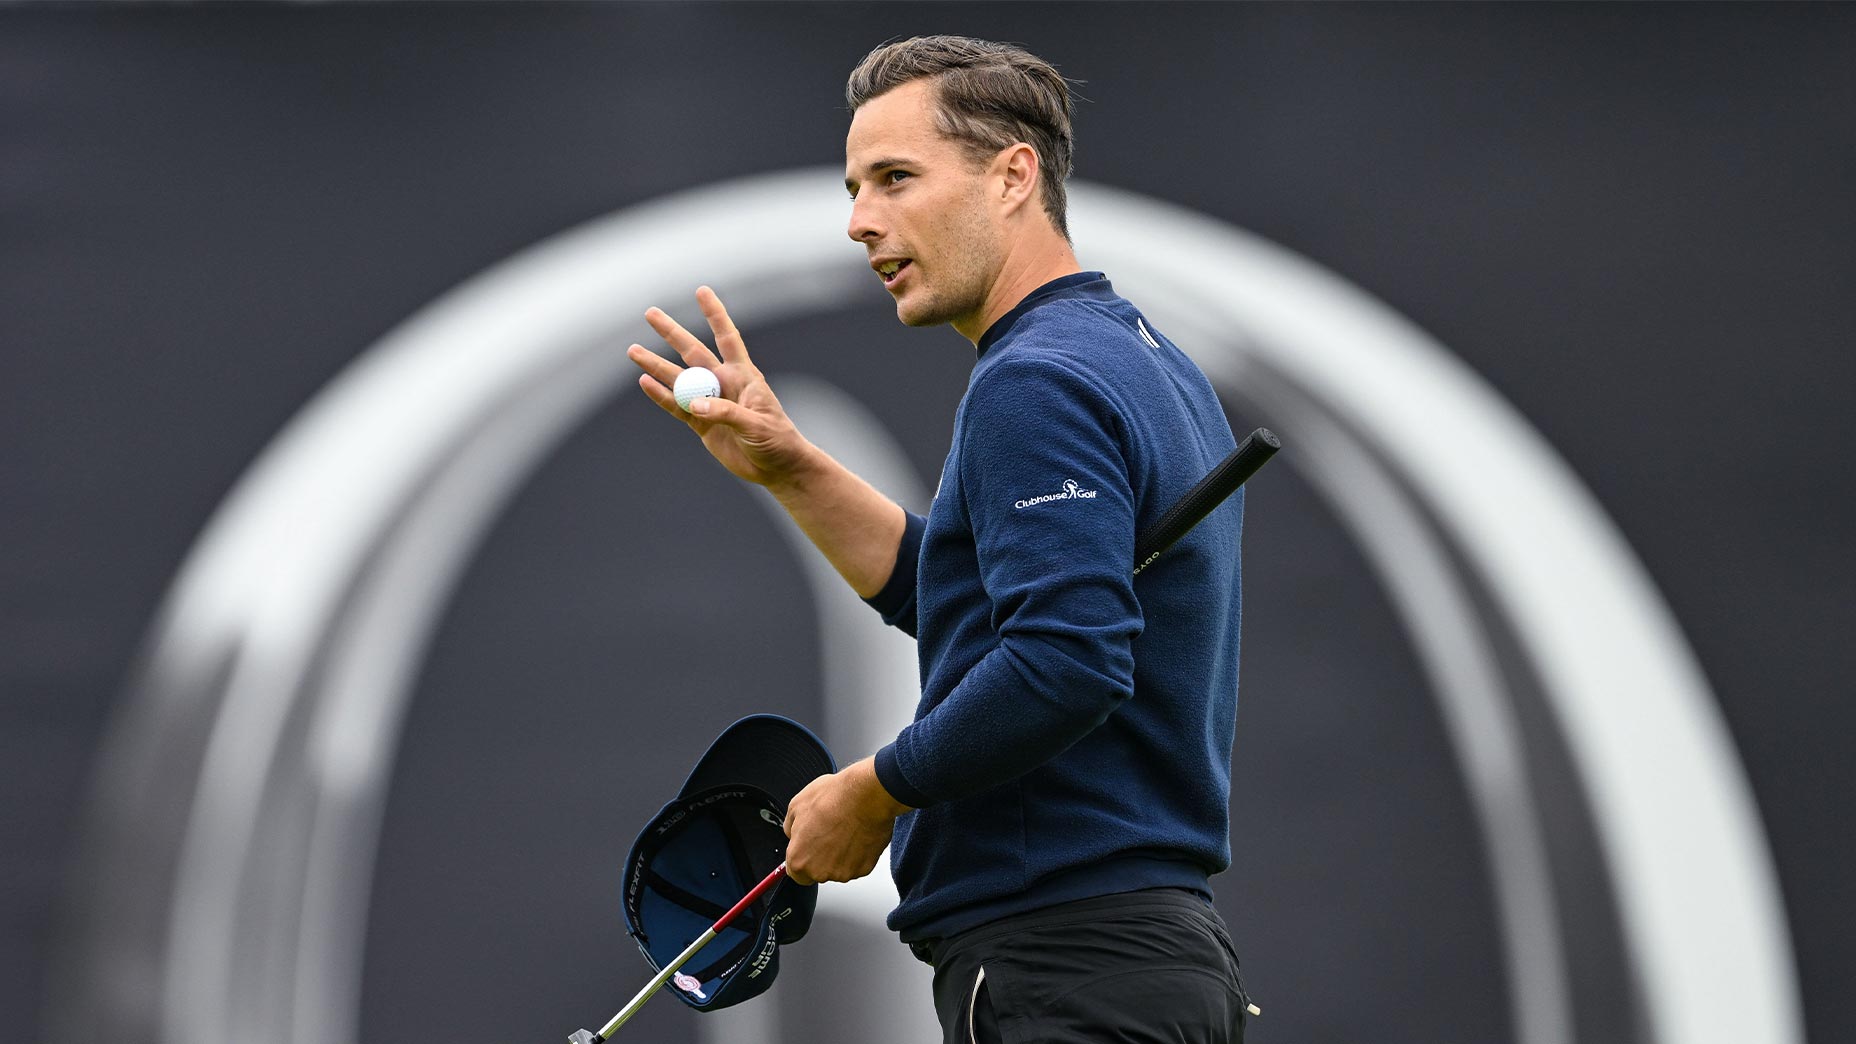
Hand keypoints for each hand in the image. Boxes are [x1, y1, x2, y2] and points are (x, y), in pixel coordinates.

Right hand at [627, 286, 815, 488]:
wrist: (776, 468)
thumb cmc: (777, 440)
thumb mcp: (756, 425)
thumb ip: (725, 413)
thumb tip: (693, 405)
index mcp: (743, 375)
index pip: (727, 338)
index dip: (715, 315)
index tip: (701, 291)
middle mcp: (724, 383)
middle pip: (693, 352)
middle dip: (672, 333)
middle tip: (650, 313)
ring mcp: (710, 403)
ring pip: (679, 379)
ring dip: (656, 365)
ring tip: (633, 351)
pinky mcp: (701, 424)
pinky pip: (677, 406)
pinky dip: (661, 396)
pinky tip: (645, 383)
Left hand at [782, 757, 910, 885]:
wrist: (868, 797)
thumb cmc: (834, 799)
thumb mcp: (797, 805)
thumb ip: (790, 827)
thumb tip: (793, 833)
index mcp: (799, 859)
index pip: (795, 873)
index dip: (802, 858)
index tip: (807, 848)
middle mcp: (820, 871)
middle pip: (817, 871)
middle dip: (821, 855)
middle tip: (827, 832)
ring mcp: (844, 872)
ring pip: (838, 868)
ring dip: (839, 854)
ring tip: (844, 830)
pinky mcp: (864, 869)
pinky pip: (857, 865)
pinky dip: (857, 853)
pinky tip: (856, 834)